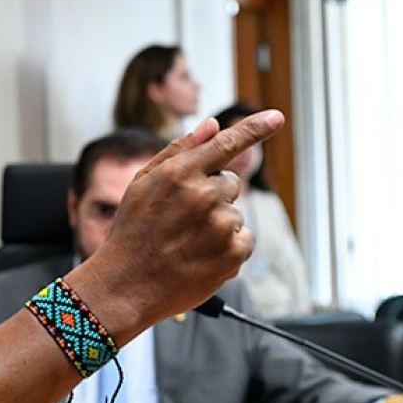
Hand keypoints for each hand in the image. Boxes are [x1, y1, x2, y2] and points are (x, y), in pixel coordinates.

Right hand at [82, 112, 283, 331]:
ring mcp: (220, 225)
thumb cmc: (131, 232)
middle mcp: (202, 195)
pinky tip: (199, 257)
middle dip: (212, 195)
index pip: (226, 143)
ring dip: (217, 225)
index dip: (255, 128)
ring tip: (185, 243)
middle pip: (230, 183)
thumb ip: (179, 152)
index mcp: (178, 174)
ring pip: (235, 214)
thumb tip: (212, 126)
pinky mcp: (232, 254)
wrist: (125, 285)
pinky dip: (228, 248)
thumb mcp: (142, 185)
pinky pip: (244, 240)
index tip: (277, 117)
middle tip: (182, 219)